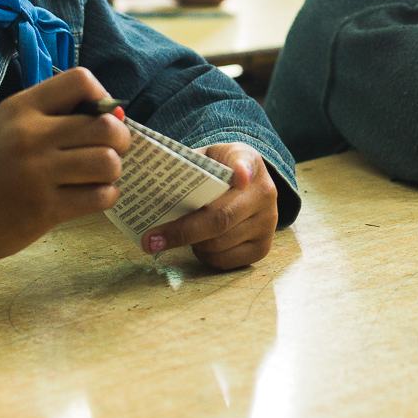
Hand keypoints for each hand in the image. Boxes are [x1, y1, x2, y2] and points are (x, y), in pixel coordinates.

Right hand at [0, 67, 129, 265]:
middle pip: (106, 125)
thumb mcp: (8, 126)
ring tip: (98, 176)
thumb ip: (52, 116)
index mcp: (22, 108)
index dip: (103, 98)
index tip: (97, 117)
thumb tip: (115, 115)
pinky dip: (105, 195)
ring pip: (108, 162)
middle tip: (108, 151)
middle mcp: (31, 135)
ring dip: (112, 170)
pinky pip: (100, 196)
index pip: (81, 80)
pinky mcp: (44, 209)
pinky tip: (90, 196)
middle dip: (119, 140)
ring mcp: (38, 173)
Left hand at [142, 142, 277, 268]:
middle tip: (151, 240)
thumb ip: (191, 165)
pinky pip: (225, 261)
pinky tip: (198, 244)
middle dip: (182, 232)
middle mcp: (264, 193)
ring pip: (219, 244)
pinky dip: (204, 256)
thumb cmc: (220, 170)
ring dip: (192, 243)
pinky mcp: (262, 248)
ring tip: (176, 236)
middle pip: (221, 218)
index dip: (241, 170)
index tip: (238, 176)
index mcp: (249, 162)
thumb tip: (154, 181)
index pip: (245, 163)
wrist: (248, 184)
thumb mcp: (209, 156)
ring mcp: (267, 223)